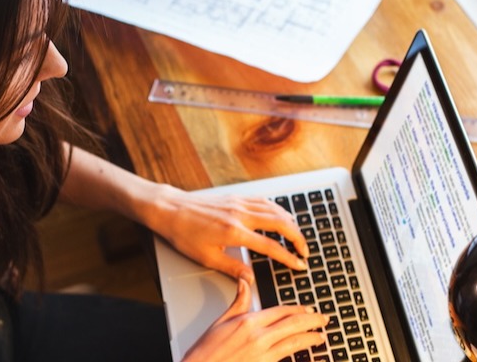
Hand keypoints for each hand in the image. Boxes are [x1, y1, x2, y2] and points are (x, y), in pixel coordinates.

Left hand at [145, 186, 308, 280]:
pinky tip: (281, 216)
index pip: (270, 246)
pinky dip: (277, 209)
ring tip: (297, 236)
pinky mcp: (236, 197)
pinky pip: (264, 201)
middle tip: (305, 251)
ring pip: (275, 209)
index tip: (299, 264)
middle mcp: (240, 215)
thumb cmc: (184, 234)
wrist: (171, 210)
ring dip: (290, 223)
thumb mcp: (207, 257)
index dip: (288, 257)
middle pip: (280, 223)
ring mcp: (239, 203)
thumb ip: (232, 268)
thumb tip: (251, 279)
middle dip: (298, 237)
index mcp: (234, 232)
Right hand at [183, 278, 327, 361]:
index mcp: (248, 322)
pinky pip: (288, 357)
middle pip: (293, 324)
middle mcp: (258, 337)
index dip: (298, 309)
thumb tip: (245, 282)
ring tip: (320, 336)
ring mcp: (263, 354)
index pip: (281, 311)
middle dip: (312, 321)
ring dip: (311, 338)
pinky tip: (310, 354)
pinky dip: (301, 355)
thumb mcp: (221, 322)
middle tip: (323, 319)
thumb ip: (238, 302)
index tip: (308, 309)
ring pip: (294, 342)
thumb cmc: (206, 352)